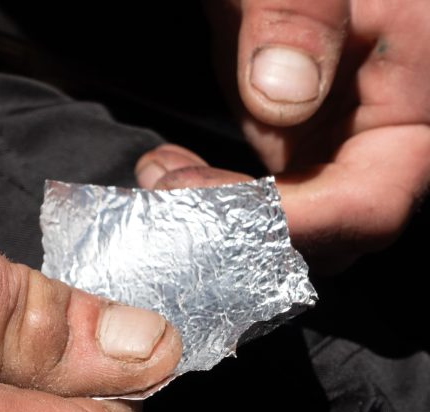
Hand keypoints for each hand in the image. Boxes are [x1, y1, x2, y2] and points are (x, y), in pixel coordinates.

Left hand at [141, 0, 429, 271]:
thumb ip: (297, 12)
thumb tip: (284, 97)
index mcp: (414, 100)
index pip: (368, 203)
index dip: (289, 223)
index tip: (207, 205)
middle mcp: (380, 140)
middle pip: (328, 237)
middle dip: (241, 232)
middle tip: (168, 194)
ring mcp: (335, 149)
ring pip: (288, 230)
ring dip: (216, 223)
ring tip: (159, 177)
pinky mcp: (296, 150)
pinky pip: (262, 205)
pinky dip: (213, 202)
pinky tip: (168, 172)